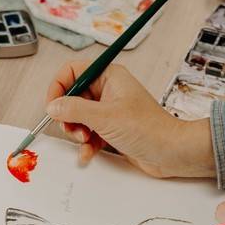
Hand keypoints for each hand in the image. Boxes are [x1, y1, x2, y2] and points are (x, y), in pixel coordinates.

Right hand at [46, 61, 215, 177]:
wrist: (171, 152)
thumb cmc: (148, 129)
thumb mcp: (105, 117)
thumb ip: (74, 109)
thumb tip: (53, 106)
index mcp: (109, 77)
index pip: (73, 71)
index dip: (58, 87)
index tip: (53, 106)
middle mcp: (109, 91)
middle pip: (73, 97)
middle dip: (68, 116)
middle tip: (73, 129)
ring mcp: (110, 111)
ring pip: (79, 118)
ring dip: (77, 132)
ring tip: (86, 141)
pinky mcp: (113, 129)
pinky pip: (89, 133)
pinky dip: (86, 144)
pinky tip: (88, 153)